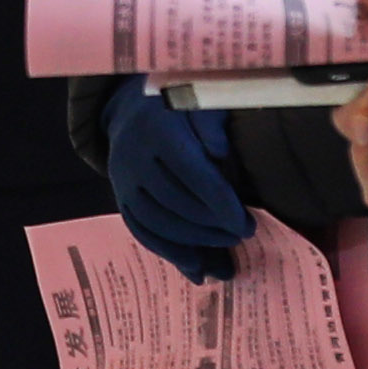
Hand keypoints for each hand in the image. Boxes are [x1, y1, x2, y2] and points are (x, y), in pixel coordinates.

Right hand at [104, 80, 249, 281]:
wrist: (133, 106)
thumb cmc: (181, 103)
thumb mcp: (203, 100)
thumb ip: (213, 126)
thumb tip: (220, 156)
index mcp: (157, 128)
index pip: (193, 174)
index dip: (222, 204)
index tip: (247, 225)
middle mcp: (133, 156)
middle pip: (175, 202)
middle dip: (212, 226)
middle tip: (242, 235)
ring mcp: (122, 179)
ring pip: (156, 221)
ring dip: (193, 243)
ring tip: (225, 250)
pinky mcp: (120, 197)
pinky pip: (141, 230)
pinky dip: (168, 252)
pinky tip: (194, 267)